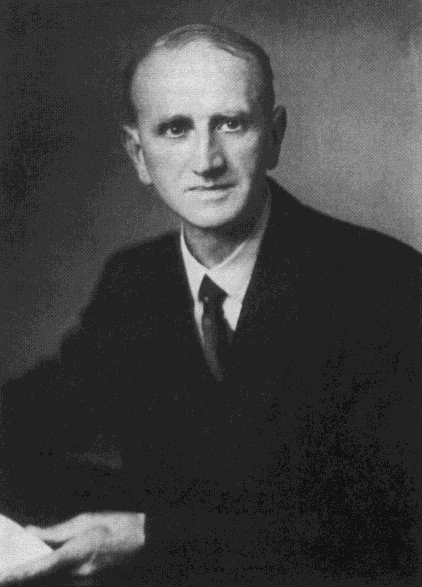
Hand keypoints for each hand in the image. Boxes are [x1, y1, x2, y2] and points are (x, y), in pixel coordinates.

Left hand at [0, 511, 144, 583]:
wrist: (141, 538)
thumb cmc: (114, 525)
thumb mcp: (83, 521)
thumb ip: (55, 531)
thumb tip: (31, 532)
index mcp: (75, 552)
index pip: (40, 567)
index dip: (19, 574)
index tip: (3, 577)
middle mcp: (77, 572)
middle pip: (44, 578)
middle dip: (25, 577)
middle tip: (8, 574)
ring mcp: (84, 579)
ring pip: (53, 580)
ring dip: (39, 575)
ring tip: (22, 570)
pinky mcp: (88, 580)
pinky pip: (65, 578)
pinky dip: (52, 574)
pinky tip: (46, 567)